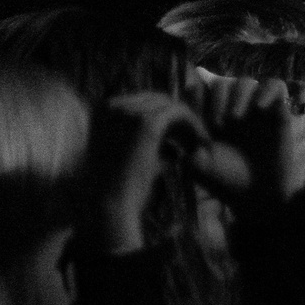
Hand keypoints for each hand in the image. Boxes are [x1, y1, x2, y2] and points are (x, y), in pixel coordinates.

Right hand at [87, 94, 204, 254]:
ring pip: (169, 105)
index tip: (184, 136)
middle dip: (179, 117)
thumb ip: (148, 143)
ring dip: (189, 122)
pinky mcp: (145, 122)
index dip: (166, 118)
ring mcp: (127, 111)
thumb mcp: (131, 156)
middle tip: (197, 137)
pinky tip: (203, 142)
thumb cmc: (121, 187)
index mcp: (102, 110)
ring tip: (201, 142)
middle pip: (156, 100)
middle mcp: (111, 105)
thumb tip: (173, 146)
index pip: (142, 103)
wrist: (112, 204)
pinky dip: (194, 125)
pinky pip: (179, 113)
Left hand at [183, 73, 304, 211]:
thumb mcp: (196, 161)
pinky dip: (267, 91)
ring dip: (238, 94)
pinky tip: (259, 108)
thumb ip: (183, 139)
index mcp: (211, 117)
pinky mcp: (279, 111)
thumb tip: (176, 116)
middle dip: (217, 99)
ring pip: (246, 81)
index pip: (200, 89)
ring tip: (235, 117)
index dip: (197, 97)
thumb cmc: (226, 180)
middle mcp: (233, 110)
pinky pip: (276, 86)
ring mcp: (256, 110)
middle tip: (218, 123)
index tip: (198, 118)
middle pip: (222, 83)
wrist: (257, 194)